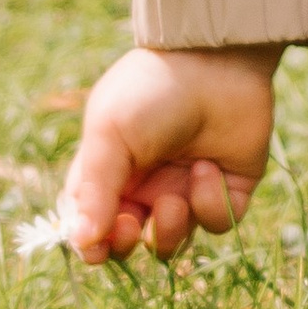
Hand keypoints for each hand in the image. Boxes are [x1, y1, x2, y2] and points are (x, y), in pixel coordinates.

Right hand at [59, 45, 279, 260]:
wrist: (217, 59)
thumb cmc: (152, 91)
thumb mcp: (111, 134)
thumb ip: (94, 189)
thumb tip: (79, 241)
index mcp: (109, 170)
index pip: (90, 222)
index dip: (89, 243)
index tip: (93, 248)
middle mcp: (146, 185)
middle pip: (128, 241)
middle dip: (125, 244)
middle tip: (130, 225)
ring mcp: (186, 189)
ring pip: (172, 241)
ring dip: (169, 229)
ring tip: (174, 200)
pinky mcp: (228, 189)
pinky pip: (217, 222)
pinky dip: (210, 204)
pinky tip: (208, 168)